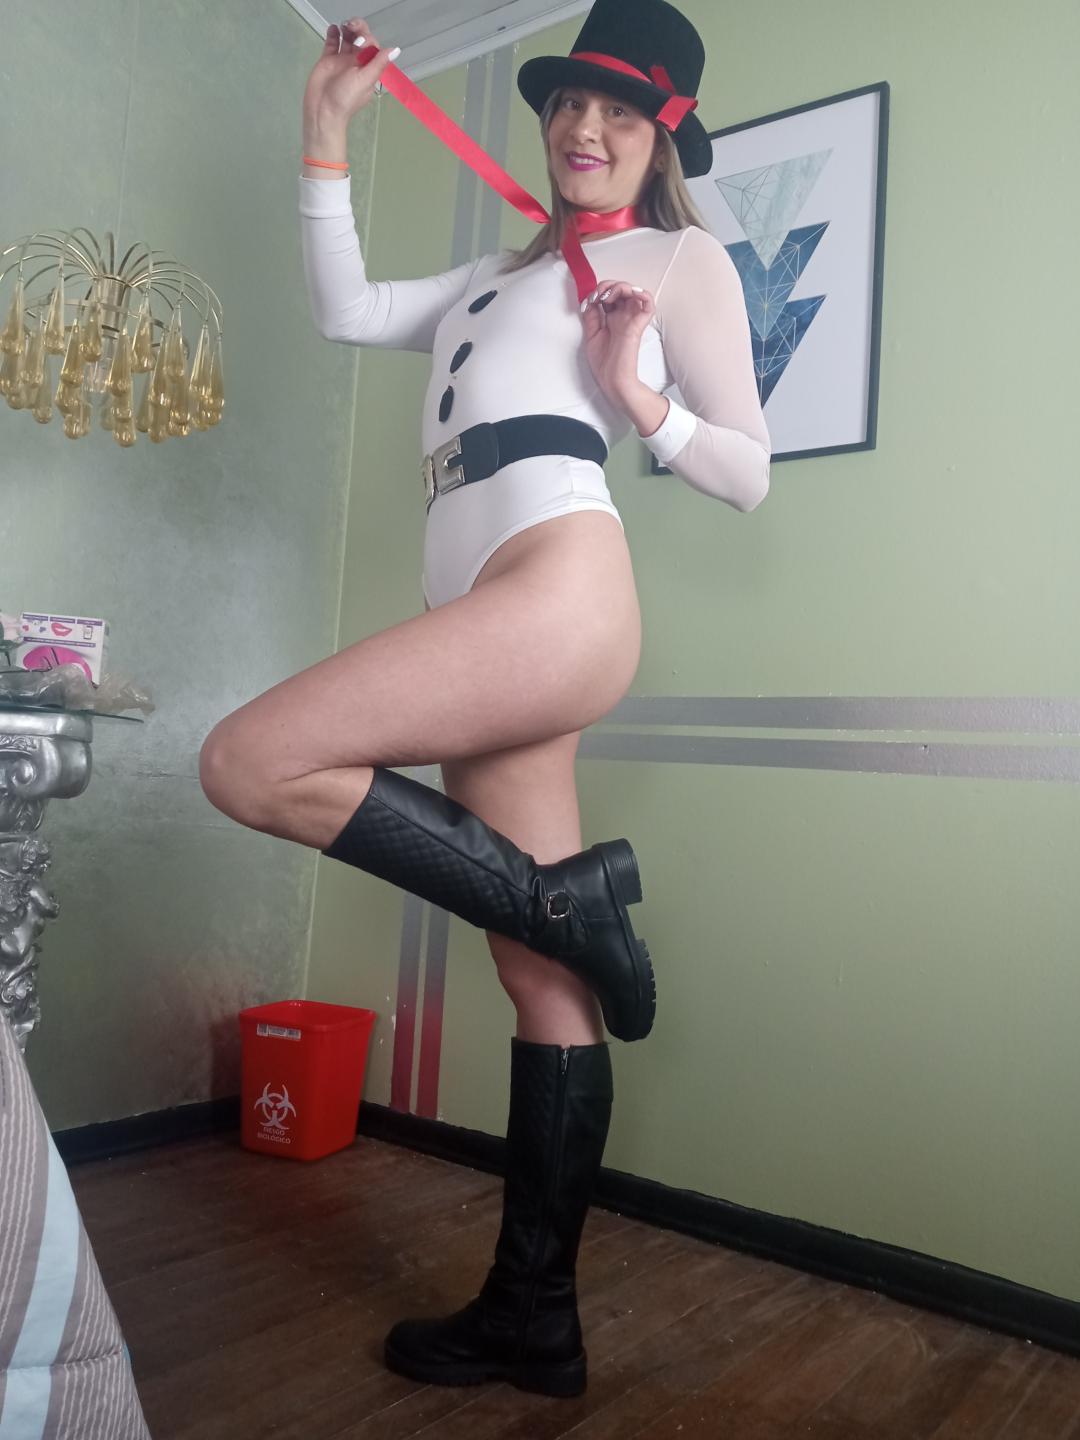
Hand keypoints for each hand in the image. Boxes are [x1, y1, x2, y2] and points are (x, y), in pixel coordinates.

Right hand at [303, 17, 395, 141]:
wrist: (323, 110)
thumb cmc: (346, 98)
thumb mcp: (365, 80)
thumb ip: (379, 64)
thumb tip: (395, 50)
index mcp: (368, 68)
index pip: (372, 46)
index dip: (367, 39)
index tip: (359, 41)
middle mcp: (356, 63)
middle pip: (360, 39)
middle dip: (358, 29)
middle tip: (350, 25)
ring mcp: (342, 60)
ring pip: (347, 39)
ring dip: (347, 29)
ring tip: (342, 25)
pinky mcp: (328, 60)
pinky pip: (332, 43)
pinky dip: (333, 33)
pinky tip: (333, 29)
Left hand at [580, 278, 660, 414]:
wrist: (612, 381)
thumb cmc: (604, 364)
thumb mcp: (591, 334)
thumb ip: (591, 316)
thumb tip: (590, 299)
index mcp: (612, 319)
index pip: (610, 295)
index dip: (600, 290)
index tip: (590, 300)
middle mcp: (623, 317)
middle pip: (622, 289)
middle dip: (608, 285)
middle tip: (598, 295)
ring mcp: (631, 319)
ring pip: (634, 291)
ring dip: (620, 287)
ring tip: (608, 296)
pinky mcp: (639, 324)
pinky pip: (648, 303)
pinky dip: (641, 293)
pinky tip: (628, 294)